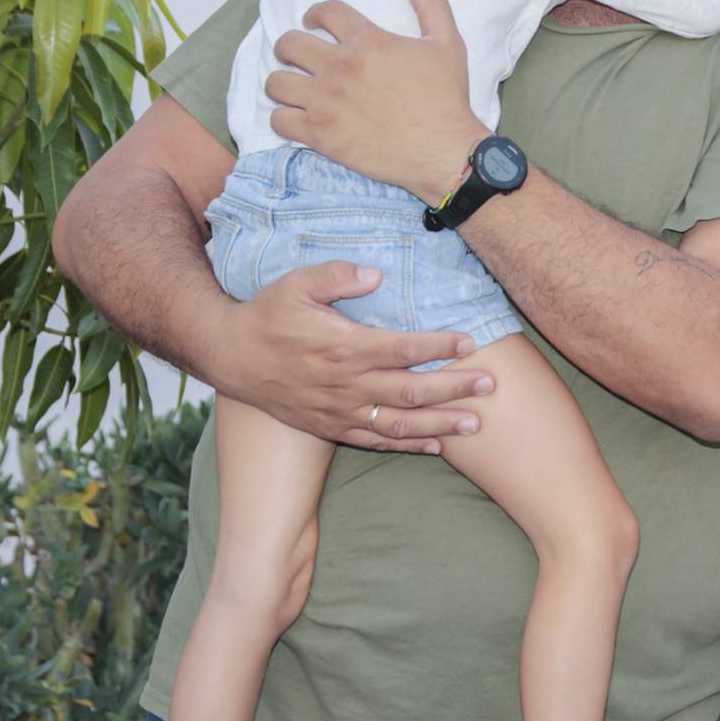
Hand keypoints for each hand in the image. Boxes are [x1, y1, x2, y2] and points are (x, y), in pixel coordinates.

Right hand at [206, 260, 491, 451]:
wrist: (230, 357)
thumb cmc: (267, 315)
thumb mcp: (296, 283)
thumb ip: (337, 276)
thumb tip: (376, 274)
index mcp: (342, 347)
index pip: (402, 349)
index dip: (438, 346)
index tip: (469, 341)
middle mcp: (345, 384)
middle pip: (410, 391)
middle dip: (454, 388)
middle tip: (489, 384)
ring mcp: (339, 411)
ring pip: (399, 423)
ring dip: (440, 425)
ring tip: (475, 424)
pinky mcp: (331, 427)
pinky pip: (375, 441)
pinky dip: (407, 445)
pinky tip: (435, 446)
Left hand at [266, 0, 487, 200]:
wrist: (442, 149)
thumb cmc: (446, 98)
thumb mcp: (448, 45)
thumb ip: (433, 9)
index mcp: (366, 41)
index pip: (325, 12)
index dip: (314, 13)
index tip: (312, 22)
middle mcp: (339, 67)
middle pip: (289, 44)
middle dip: (289, 47)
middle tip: (297, 57)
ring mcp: (325, 102)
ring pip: (276, 83)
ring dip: (281, 82)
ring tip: (292, 88)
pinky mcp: (320, 134)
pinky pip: (279, 121)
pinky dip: (283, 119)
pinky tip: (296, 119)